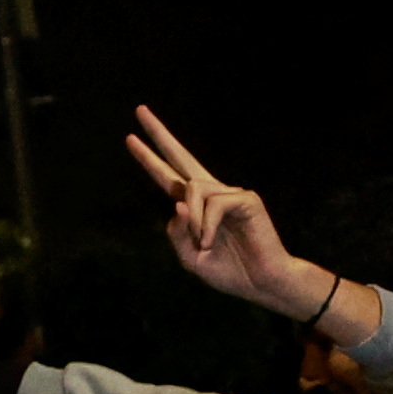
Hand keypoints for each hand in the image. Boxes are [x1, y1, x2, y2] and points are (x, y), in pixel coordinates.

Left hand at [125, 107, 329, 318]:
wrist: (263, 283)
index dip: (149, 159)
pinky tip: (211, 241)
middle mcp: (212, 195)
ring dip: (193, 221)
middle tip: (140, 110)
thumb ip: (176, 233)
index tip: (130, 138)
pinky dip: (207, 225)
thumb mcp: (190, 258)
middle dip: (159, 134)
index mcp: (197, 209)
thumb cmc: (231, 272)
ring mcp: (231, 194)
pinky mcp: (246, 199)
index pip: (169, 177)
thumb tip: (178, 203)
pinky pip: (214, 204)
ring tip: (204, 243)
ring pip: (193, 189)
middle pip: (182, 157)